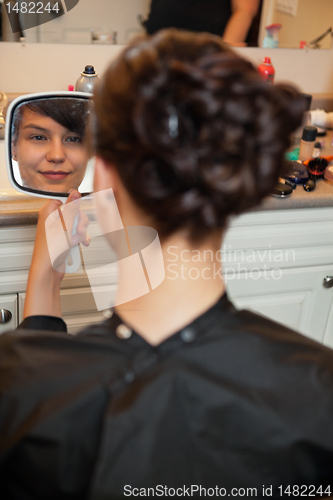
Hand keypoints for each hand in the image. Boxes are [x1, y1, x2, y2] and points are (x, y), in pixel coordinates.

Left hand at [23, 190, 89, 318]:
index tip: (77, 213)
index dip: (74, 206)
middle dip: (80, 222)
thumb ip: (71, 208)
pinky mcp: (65, 239)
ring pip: (78, 224)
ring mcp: (60, 230)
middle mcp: (53, 220)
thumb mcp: (64, 225)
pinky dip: (81, 239)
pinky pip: (77, 234)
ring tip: (77, 240)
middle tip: (78, 230)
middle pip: (74, 212)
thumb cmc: (50, 250)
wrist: (48, 270)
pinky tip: (81, 244)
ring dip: (81, 232)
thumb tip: (75, 192)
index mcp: (49, 212)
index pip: (65, 199)